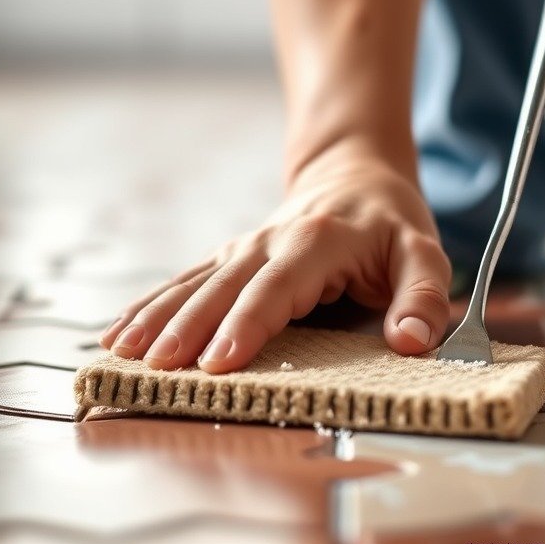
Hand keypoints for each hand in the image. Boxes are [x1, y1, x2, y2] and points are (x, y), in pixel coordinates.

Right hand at [98, 146, 451, 373]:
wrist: (355, 176)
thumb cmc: (390, 222)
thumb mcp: (424, 252)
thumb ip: (423, 295)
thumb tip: (412, 342)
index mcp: (319, 241)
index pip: (280, 286)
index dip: (250, 321)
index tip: (221, 359)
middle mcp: (272, 241)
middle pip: (226, 286)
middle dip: (189, 327)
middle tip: (159, 367)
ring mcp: (245, 247)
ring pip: (195, 282)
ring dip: (158, 317)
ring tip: (121, 352)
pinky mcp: (230, 257)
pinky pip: (186, 280)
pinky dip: (151, 305)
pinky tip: (119, 332)